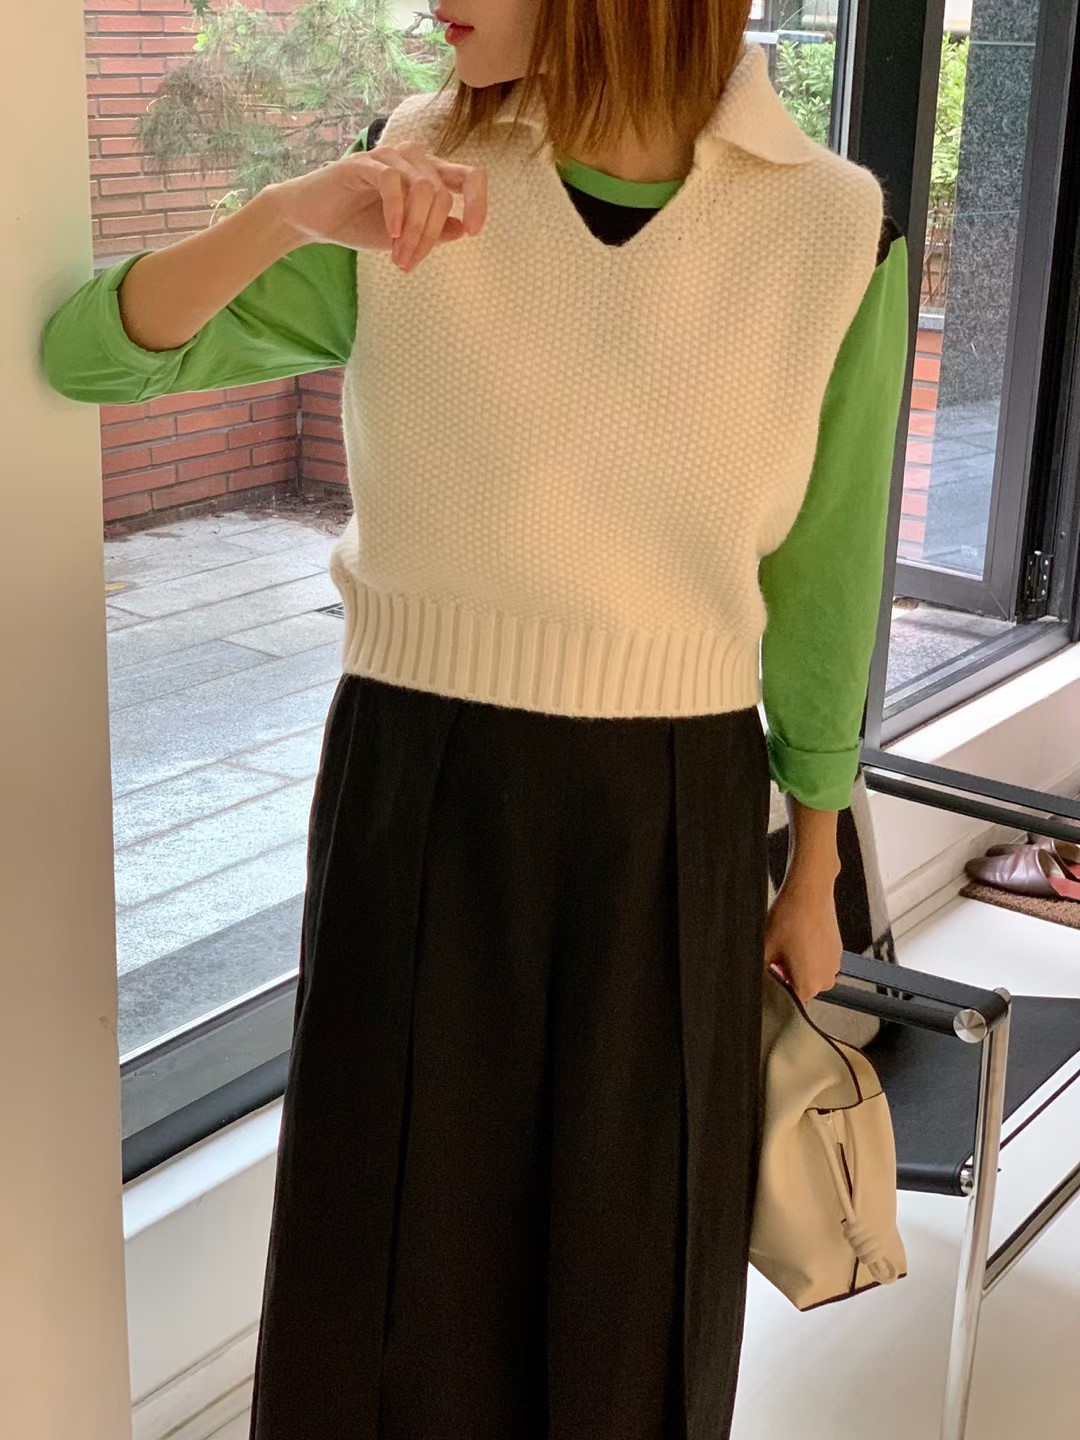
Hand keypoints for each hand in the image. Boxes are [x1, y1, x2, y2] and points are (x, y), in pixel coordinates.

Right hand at [268, 141, 487, 271]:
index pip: (469, 176)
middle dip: (428, 235)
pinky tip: (389, 234)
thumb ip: (433, 231)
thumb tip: (461, 229)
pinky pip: (392, 182)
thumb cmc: (361, 223)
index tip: (472, 231)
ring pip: (422, 188)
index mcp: (428, 174)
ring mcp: (388, 157)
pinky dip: (396, 211)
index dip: (478, 201)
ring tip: (398, 257)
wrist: (315, 219)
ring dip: (414, 230)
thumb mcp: (406, 236)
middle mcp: (413, 159)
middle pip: (441, 194)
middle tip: (408, 263)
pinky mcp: (363, 163)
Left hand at [763, 868, 842, 1002]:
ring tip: (786, 943)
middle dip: (785, 975)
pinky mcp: (837, 951)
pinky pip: (818, 960)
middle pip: (798, 988)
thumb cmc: (788, 918)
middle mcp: (826, 980)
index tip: (768, 974)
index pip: (787, 1001)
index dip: (775, 987)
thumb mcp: (764, 950)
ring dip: (796, 964)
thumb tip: (752, 986)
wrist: (809, 892)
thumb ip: (760, 975)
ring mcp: (834, 965)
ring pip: (808, 973)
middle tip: (774, 954)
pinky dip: (807, 953)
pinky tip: (797, 936)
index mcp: (809, 986)